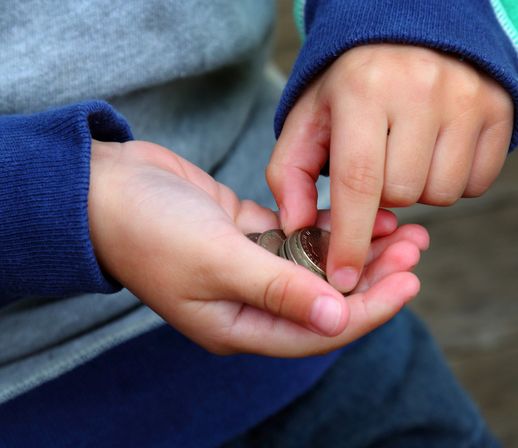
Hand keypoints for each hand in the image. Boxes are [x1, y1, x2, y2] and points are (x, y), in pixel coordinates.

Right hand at [88, 140, 427, 356]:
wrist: (102, 187)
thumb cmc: (148, 228)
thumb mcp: (216, 261)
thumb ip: (278, 289)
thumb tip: (337, 319)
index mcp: (237, 324)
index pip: (318, 329)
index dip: (368, 309)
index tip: (411, 282)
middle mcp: (246, 301)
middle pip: (324, 298)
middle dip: (372, 276)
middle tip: (416, 248)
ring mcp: (246, 267)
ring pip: (315, 265)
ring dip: (355, 248)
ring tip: (403, 227)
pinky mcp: (244, 233)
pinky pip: (296, 236)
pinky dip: (326, 226)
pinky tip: (358, 211)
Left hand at [268, 44, 512, 292]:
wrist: (410, 27)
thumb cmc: (349, 86)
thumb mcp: (308, 118)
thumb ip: (288, 174)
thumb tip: (296, 229)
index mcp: (363, 90)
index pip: (359, 182)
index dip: (351, 239)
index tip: (343, 279)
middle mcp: (420, 89)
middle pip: (403, 194)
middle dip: (383, 196)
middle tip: (376, 165)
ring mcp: (467, 97)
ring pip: (442, 194)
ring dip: (419, 190)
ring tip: (405, 154)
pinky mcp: (499, 108)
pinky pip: (478, 182)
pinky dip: (454, 180)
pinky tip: (436, 150)